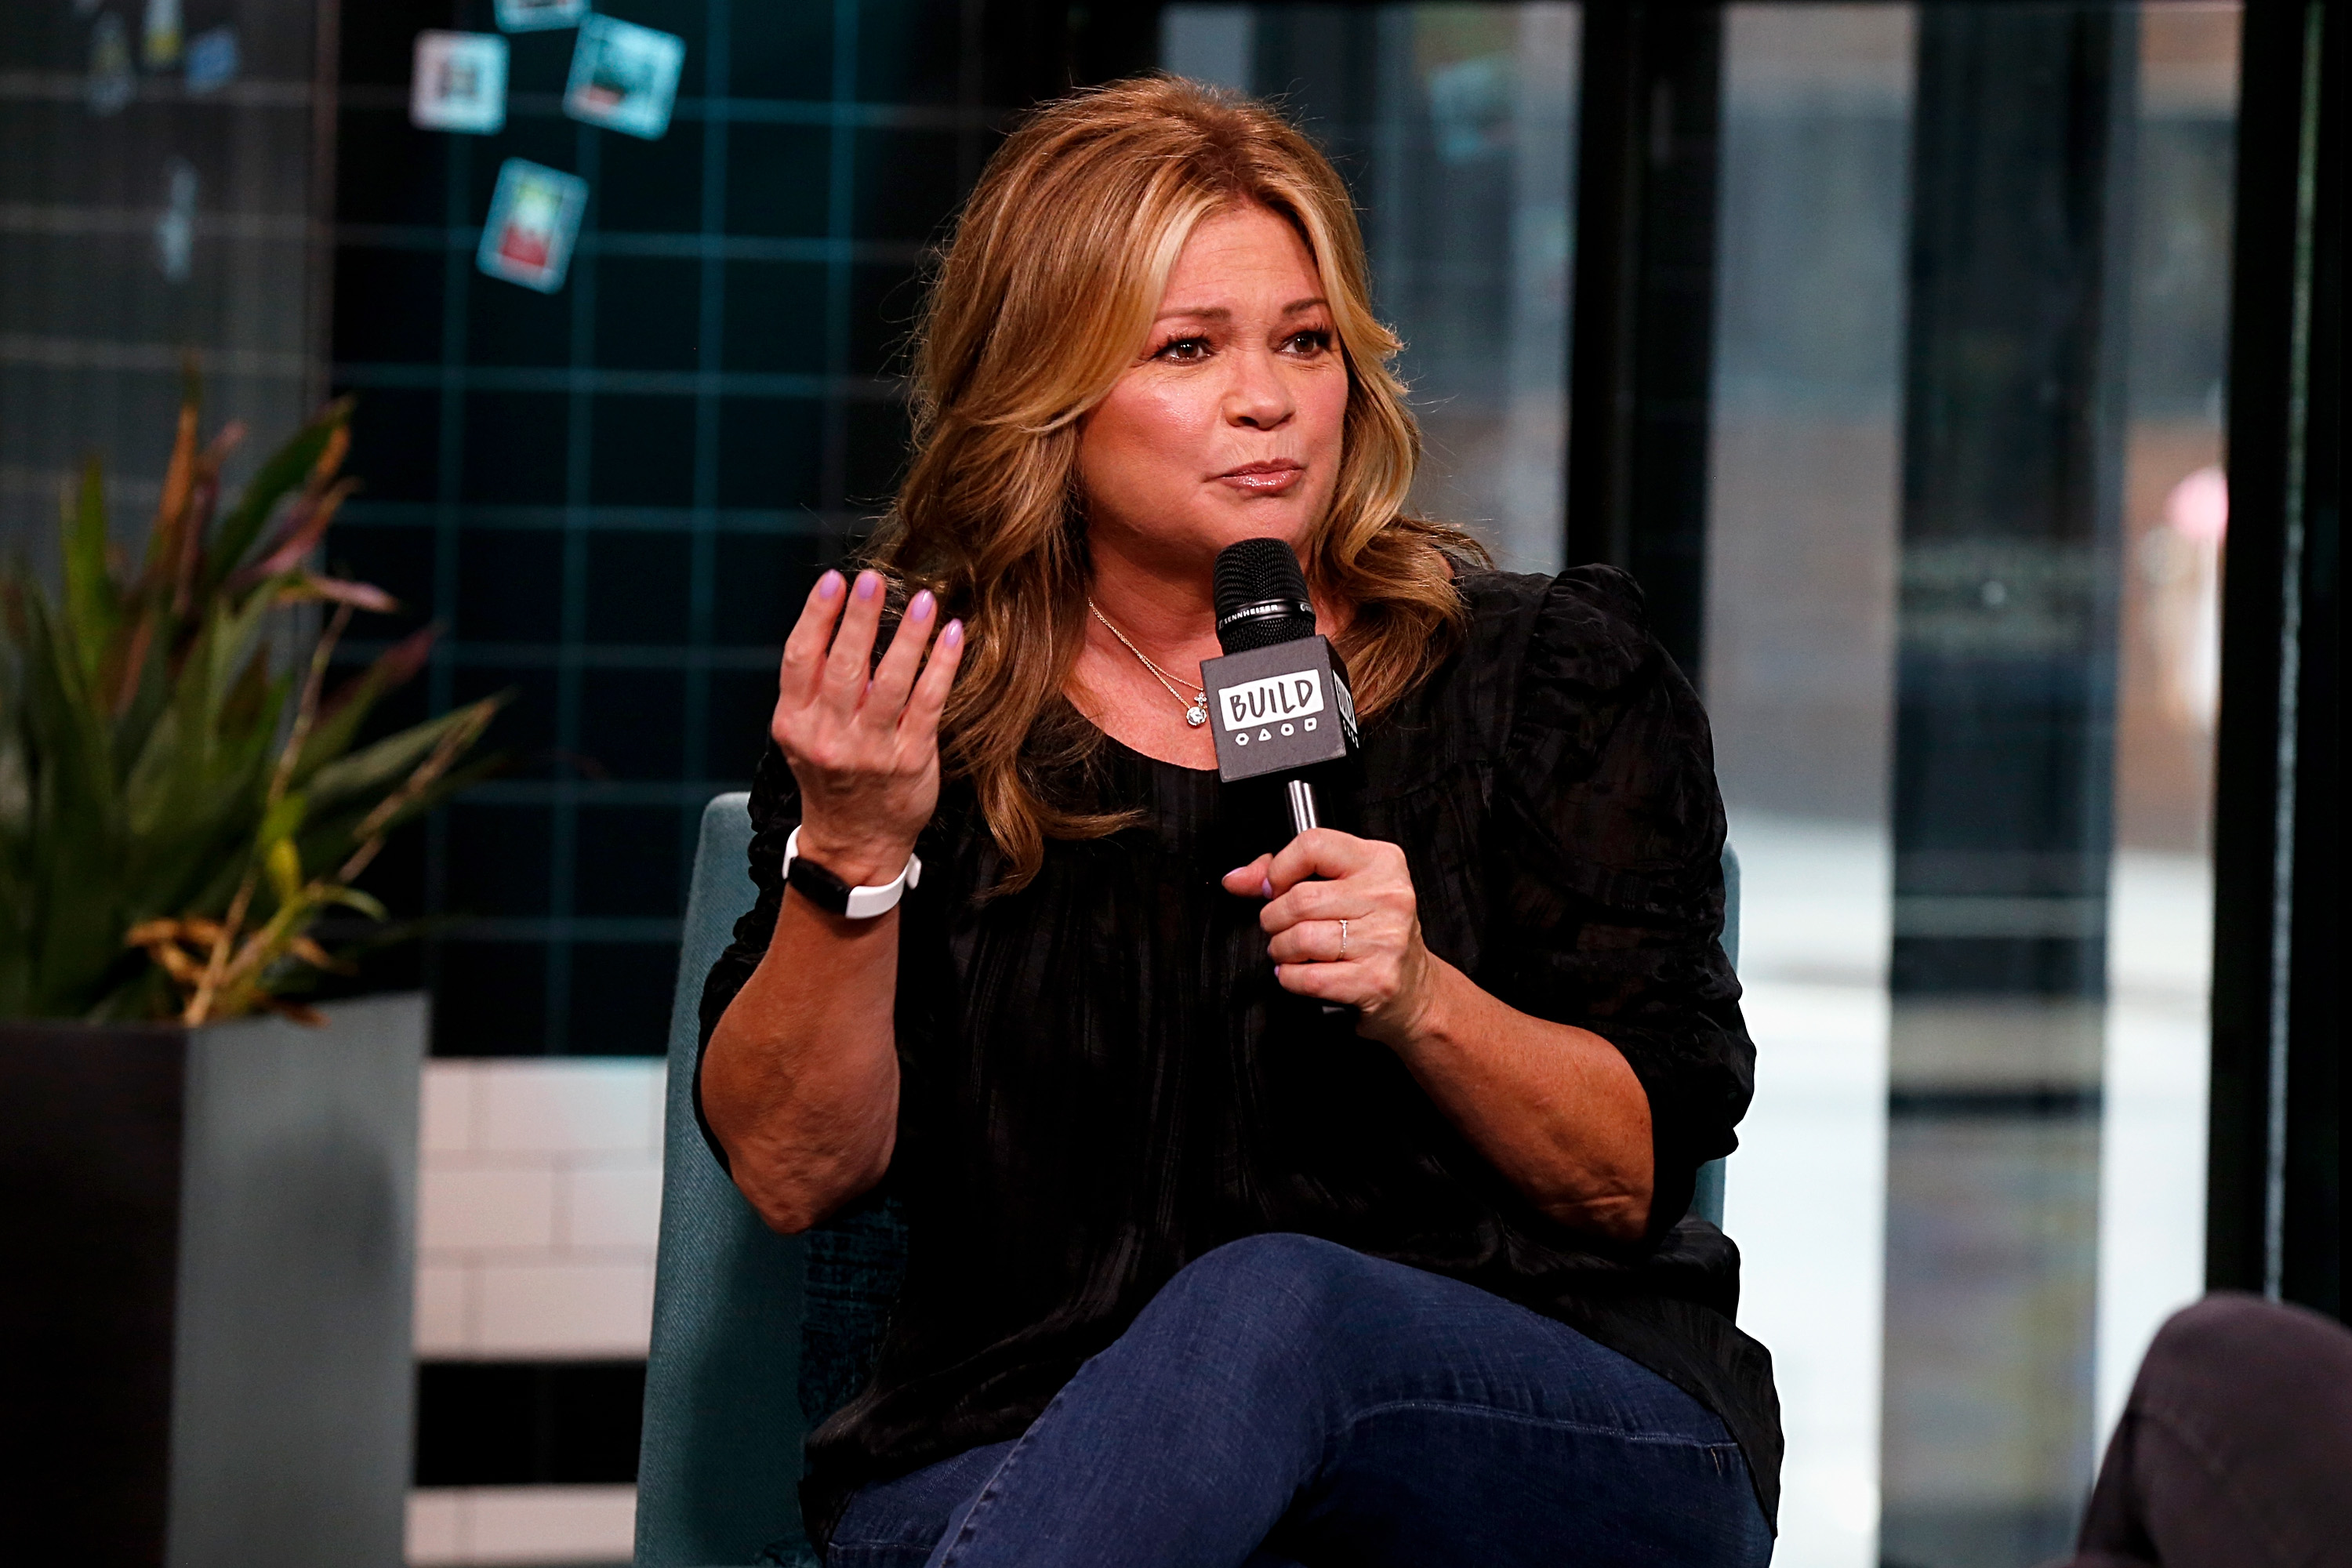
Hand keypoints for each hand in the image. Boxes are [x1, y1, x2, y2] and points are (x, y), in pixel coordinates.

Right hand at [771, 569, 964, 887]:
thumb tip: (843, 619)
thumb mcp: (805, 734)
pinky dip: (941, 666)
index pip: (800, 659)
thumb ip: (815, 687)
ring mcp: (871, 751)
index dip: (815, 617)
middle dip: (859, 618)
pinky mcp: (909, 760)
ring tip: (923, 600)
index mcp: (795, 723)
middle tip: (873, 579)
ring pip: (890, 683)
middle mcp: (829, 736)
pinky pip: (928, 703)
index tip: (833, 582)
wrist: (853, 843)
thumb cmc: (832, 777)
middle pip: (844, 666)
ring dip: (908, 637)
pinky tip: (952, 636)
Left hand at [1221, 829, 1445, 1048]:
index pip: (1313, 846)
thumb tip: (1238, 878)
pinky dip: (1290, 978)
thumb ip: (1285, 874)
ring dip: (1281, 950)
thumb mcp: (1341, 888)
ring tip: (1290, 951)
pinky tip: (1300, 972)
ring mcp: (1385, 939)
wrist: (1413, 988)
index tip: (1275, 888)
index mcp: (1381, 862)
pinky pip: (1307, 977)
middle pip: (1299, 899)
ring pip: (1300, 938)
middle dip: (1274, 919)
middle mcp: (1388, 896)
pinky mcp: (1375, 980)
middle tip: (1280, 927)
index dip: (1280, 870)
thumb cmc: (1374, 933)